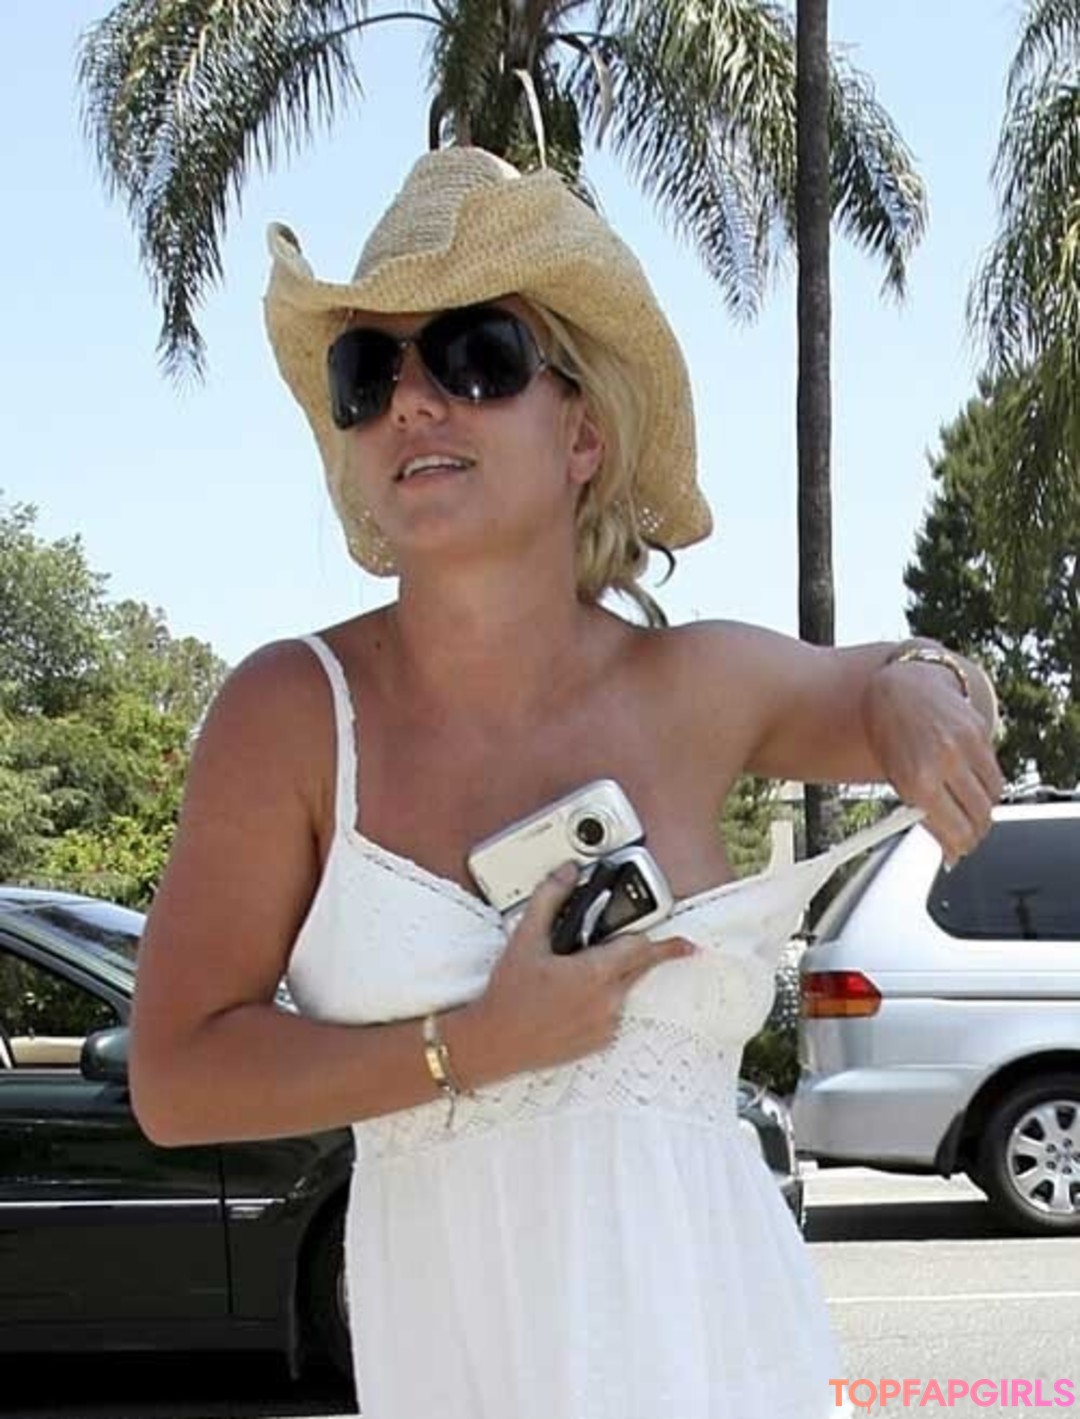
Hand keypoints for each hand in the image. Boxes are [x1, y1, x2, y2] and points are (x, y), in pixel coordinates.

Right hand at [471, 863, 694, 1075]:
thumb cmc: (508, 995)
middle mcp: (607, 1003)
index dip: (665, 944)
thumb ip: (550, 898)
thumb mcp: (525, 939)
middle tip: (614, 948)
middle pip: (637, 969)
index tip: (687, 944)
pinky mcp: (599, 1042)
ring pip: (622, 990)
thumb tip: (568, 872)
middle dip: (634, 954)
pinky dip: (600, 1002)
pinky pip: (611, 1013)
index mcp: (594, 974)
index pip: (642, 950)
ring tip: (570, 978)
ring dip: (609, 978)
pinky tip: (570, 1000)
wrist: (494, 1043)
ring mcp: (605, 1026)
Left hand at [862, 659, 1004, 866]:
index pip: (957, 832)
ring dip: (983, 809)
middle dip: (974, 832)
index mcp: (918, 780)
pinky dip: (987, 786)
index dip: (958, 847)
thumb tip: (948, 847)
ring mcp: (967, 745)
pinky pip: (996, 773)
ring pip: (993, 798)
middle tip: (964, 834)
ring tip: (965, 808)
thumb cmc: (890, 734)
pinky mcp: (981, 731)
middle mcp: (945, 762)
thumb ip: (922, 812)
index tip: (955, 850)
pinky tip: (971, 785)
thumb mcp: (895, 779)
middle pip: (980, 818)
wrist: (898, 689)